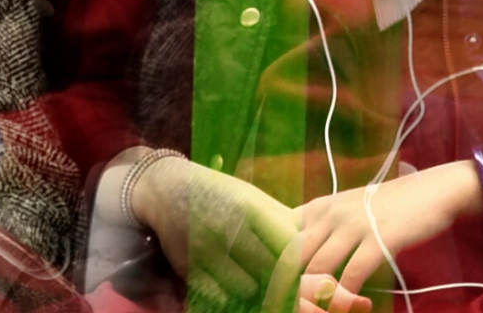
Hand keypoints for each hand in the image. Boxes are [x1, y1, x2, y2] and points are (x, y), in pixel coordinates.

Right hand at [132, 156, 297, 306]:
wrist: (166, 187)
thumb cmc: (218, 193)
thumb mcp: (252, 198)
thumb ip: (284, 223)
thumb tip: (316, 255)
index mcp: (250, 207)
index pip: (290, 251)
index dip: (302, 271)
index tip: (309, 282)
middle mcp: (228, 227)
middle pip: (271, 274)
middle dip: (281, 285)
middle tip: (286, 290)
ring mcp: (206, 249)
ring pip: (248, 288)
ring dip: (254, 288)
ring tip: (250, 274)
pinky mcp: (188, 267)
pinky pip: (222, 295)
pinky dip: (228, 292)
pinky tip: (226, 277)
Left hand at [288, 161, 482, 294]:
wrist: (427, 192)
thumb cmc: (386, 206)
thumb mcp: (348, 211)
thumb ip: (327, 230)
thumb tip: (307, 260)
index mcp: (319, 207)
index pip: (284, 233)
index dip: (278, 262)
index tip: (278, 286)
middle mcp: (330, 213)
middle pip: (296, 253)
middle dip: (292, 284)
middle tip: (295, 305)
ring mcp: (353, 225)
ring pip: (320, 266)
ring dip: (317, 294)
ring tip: (318, 310)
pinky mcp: (378, 240)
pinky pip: (353, 273)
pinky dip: (347, 296)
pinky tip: (350, 306)